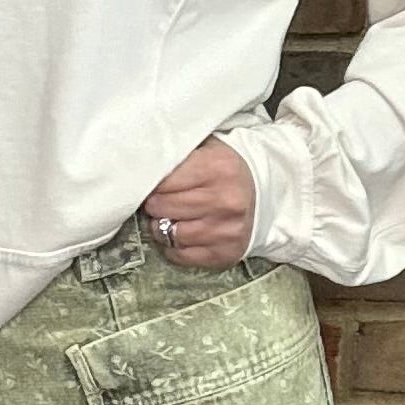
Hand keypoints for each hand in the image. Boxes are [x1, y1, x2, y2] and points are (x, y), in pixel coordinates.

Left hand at [140, 136, 256, 268]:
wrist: (263, 195)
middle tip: (158, 201)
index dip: (151, 183)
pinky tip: (179, 235)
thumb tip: (141, 162)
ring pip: (170, 234)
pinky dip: (173, 247)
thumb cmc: (224, 171)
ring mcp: (226, 230)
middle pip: (162, 207)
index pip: (162, 181)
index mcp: (218, 167)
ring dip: (161, 228)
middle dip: (154, 204)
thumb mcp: (206, 149)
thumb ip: (177, 150)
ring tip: (167, 218)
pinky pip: (181, 255)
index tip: (152, 184)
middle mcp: (225, 200)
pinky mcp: (225, 253)